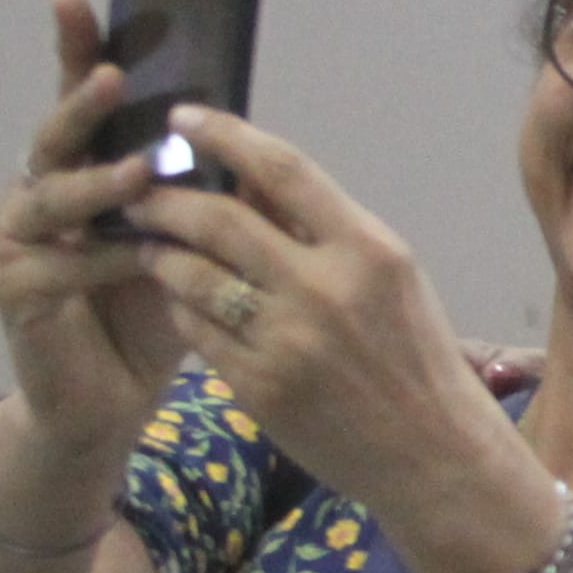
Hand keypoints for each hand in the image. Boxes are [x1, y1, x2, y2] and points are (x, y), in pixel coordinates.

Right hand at [0, 0, 198, 455]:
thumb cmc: (153, 314)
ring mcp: (18, 239)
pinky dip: (107, 259)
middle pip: (58, 135)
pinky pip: (66, 264)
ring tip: (144, 172)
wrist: (110, 400)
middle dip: (84, 103)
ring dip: (102, 183)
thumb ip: (200, 191)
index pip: (82, 102)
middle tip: (117, 79)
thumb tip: (245, 132)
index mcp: (80, 171)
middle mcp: (38, 193)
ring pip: (55, 196)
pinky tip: (142, 258)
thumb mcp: (187, 241)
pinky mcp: (17, 288)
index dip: (74, 49)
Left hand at [116, 103, 538, 572]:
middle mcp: (326, 289)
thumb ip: (325, 231)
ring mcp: (288, 341)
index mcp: (370, 250)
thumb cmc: (417, 358)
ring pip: (192, 274)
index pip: (282, 169)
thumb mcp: (392, 280)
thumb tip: (251, 177)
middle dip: (164, 198)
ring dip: (158, 253)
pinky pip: (194, 330)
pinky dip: (178, 305)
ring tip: (147, 244)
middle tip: (136, 190)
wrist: (435, 455)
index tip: (182, 116)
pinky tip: (177, 299)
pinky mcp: (258, 387)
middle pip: (219, 218)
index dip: (224, 134)